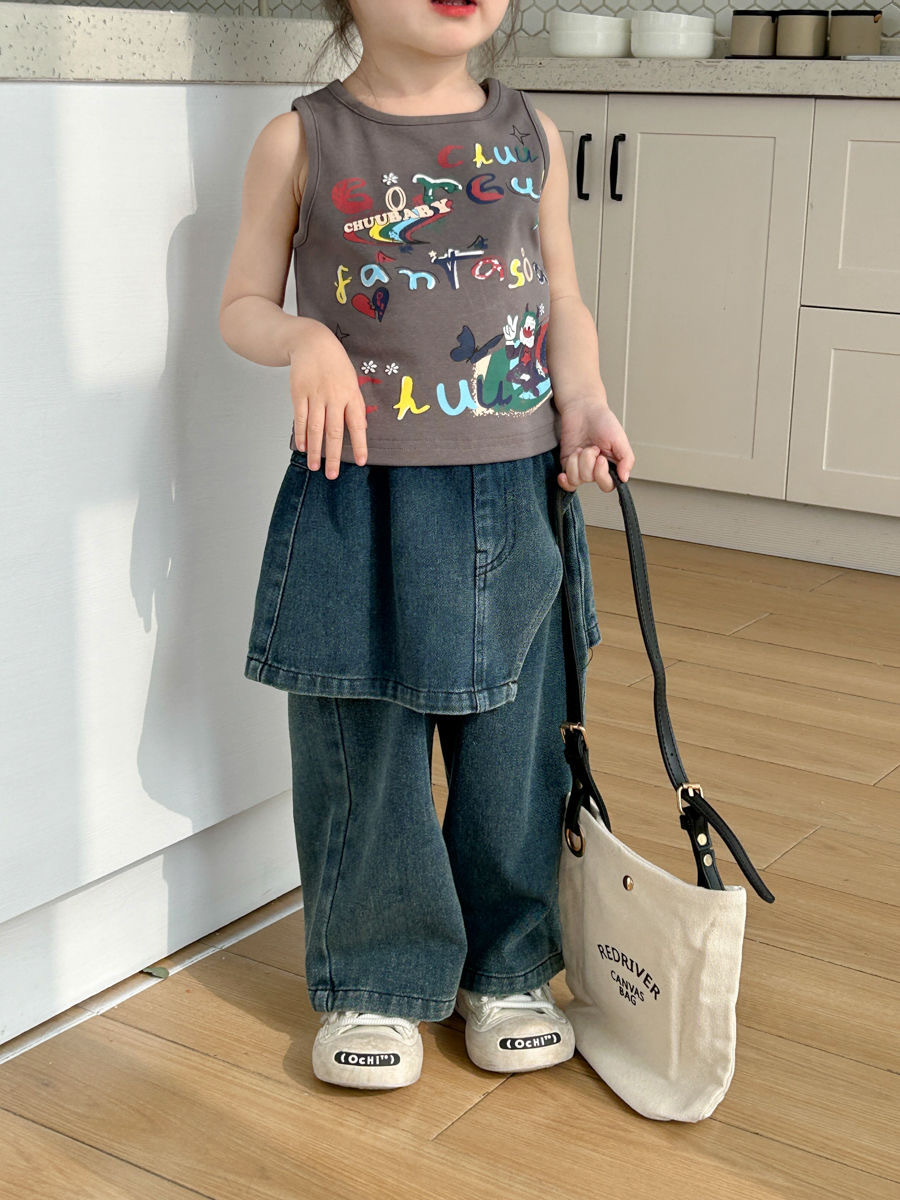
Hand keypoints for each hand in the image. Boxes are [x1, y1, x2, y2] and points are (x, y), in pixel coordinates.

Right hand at [288, 324, 367, 479]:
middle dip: (333, 455)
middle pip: (334, 431)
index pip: (357, 424)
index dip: (360, 444)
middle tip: (332, 475)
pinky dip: (300, 434)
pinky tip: (302, 446)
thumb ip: (355, 406)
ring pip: (315, 428)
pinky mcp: (299, 393)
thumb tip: (361, 430)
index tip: (362, 462)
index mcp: (351, 395)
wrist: (313, 342)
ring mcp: (315, 395)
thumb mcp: (352, 382)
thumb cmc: (336, 366)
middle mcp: (334, 396)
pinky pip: (300, 417)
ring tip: (314, 467)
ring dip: (314, 450)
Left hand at [557, 398, 634, 493]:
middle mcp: (595, 469)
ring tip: (581, 449)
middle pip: (590, 480)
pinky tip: (568, 465)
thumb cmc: (602, 421)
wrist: (583, 409)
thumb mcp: (620, 439)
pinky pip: (566, 478)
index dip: (602, 475)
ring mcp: (580, 468)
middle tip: (592, 448)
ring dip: (576, 462)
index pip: (608, 485)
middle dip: (588, 462)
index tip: (601, 459)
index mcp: (611, 465)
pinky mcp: (567, 464)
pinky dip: (566, 474)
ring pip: (576, 479)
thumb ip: (626, 460)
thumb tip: (625, 478)